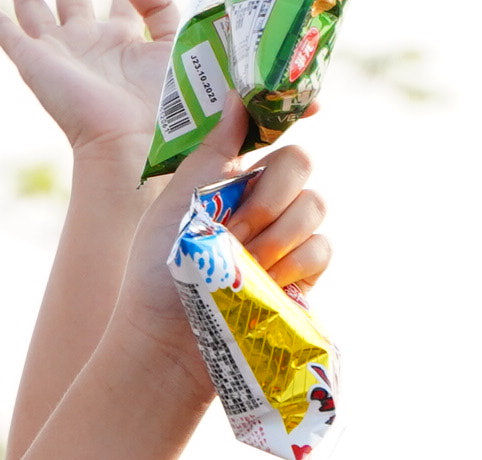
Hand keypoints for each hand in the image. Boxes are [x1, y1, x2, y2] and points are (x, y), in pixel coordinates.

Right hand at [0, 0, 180, 153]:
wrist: (128, 142)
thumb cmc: (160, 106)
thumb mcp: (174, 49)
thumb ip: (163, 13)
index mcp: (122, 41)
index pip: (122, 2)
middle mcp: (87, 42)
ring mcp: (57, 50)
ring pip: (34, 7)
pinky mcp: (32, 60)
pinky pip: (2, 29)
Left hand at [104, 104, 331, 385]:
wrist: (169, 341)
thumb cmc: (159, 273)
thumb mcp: (177, 202)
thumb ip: (212, 152)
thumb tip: (239, 94)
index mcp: (229, 176)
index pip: (271, 132)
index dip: (292, 114)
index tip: (306, 110)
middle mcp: (262, 201)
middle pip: (299, 162)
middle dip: (271, 193)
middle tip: (236, 229)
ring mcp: (286, 238)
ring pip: (314, 205)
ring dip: (276, 234)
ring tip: (242, 264)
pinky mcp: (302, 275)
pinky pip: (321, 248)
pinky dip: (295, 262)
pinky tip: (268, 280)